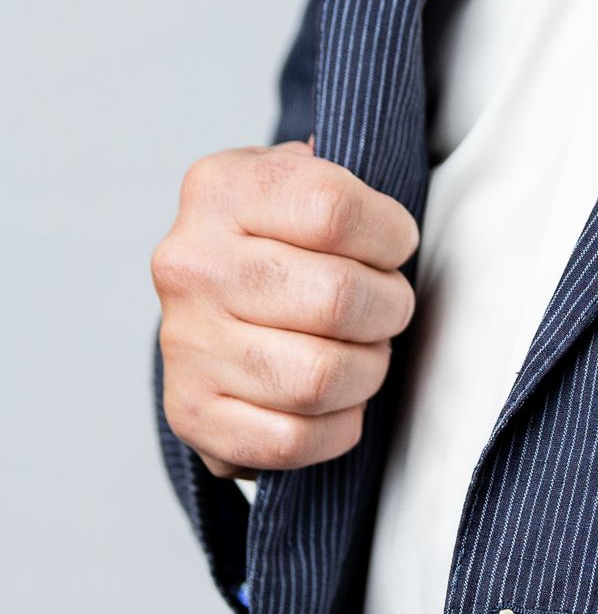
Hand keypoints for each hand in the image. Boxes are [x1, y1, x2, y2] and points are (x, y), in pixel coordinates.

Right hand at [153, 138, 419, 476]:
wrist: (211, 289)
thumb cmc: (280, 229)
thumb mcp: (301, 175)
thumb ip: (344, 173)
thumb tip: (379, 184)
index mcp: (221, 189)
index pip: (335, 210)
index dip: (391, 234)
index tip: (396, 245)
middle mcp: (191, 264)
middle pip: (336, 299)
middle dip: (389, 307)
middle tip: (388, 306)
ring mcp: (185, 343)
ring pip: (320, 376)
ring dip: (369, 370)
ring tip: (366, 351)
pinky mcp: (190, 413)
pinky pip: (290, 440)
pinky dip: (338, 427)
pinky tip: (341, 401)